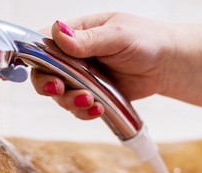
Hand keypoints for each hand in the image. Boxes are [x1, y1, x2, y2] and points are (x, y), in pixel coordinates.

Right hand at [31, 12, 175, 119]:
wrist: (167, 64)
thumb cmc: (146, 40)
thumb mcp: (118, 35)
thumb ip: (88, 39)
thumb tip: (58, 32)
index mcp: (75, 34)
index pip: (43, 43)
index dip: (35, 58)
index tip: (41, 70)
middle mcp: (73, 56)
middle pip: (44, 73)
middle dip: (48, 85)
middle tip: (59, 89)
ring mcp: (80, 78)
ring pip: (59, 95)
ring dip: (70, 101)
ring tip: (90, 101)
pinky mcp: (91, 95)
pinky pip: (77, 108)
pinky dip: (84, 111)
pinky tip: (98, 109)